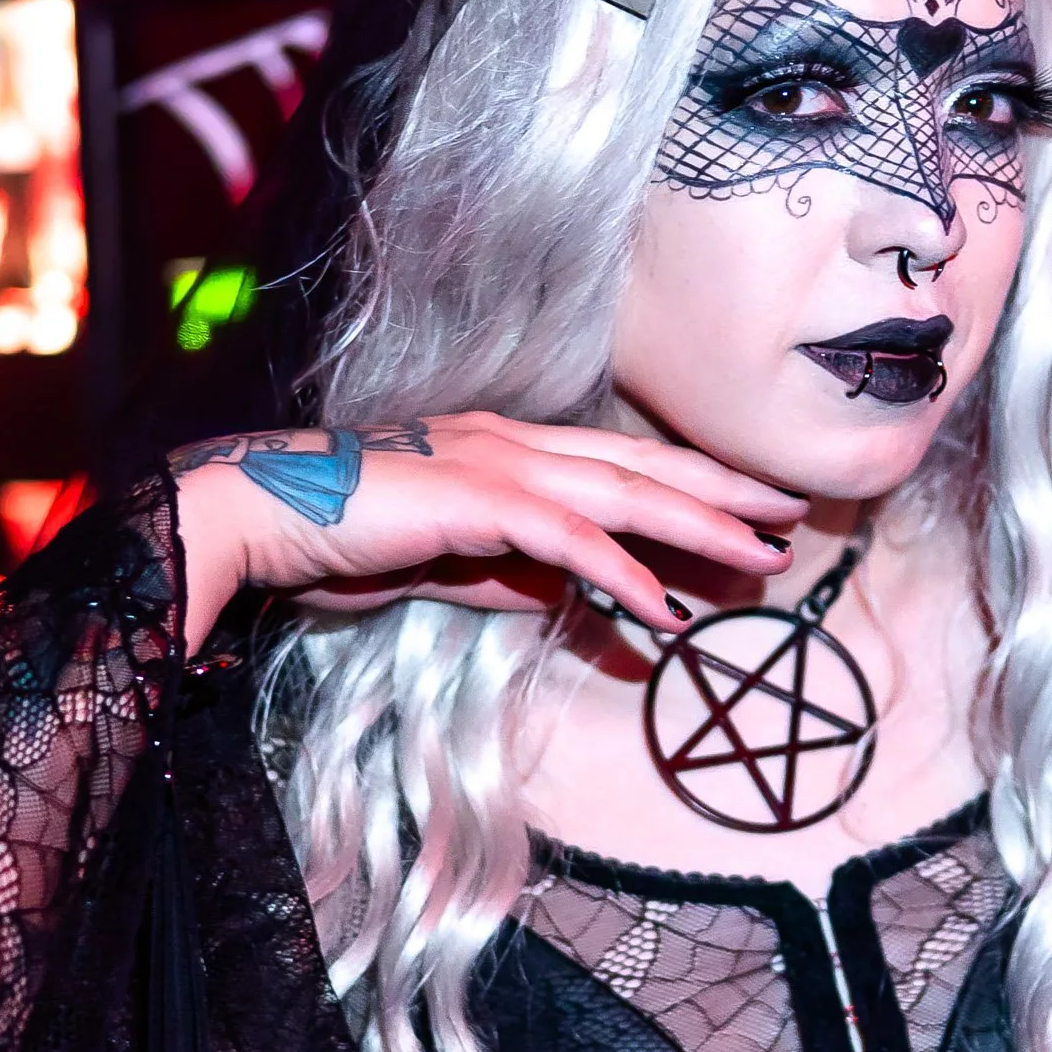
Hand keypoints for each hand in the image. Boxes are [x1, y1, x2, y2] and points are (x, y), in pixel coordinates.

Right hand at [168, 415, 806, 654]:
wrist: (260, 520)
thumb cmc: (343, 542)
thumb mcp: (451, 568)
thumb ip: (514, 577)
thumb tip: (577, 599)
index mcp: (507, 452)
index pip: (617, 466)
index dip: (689, 482)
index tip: (749, 505)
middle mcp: (513, 444)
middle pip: (641, 465)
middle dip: (722, 488)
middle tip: (792, 510)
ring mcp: (497, 466)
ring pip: (624, 494)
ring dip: (700, 524)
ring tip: (763, 554)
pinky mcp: (477, 503)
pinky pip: (571, 541)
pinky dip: (625, 573)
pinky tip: (669, 607)